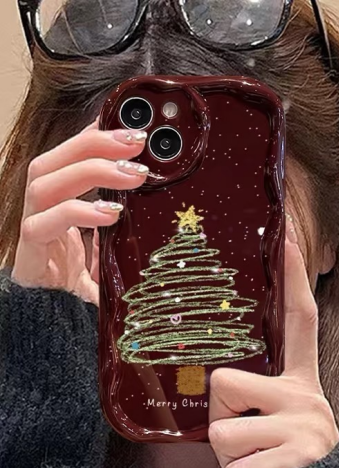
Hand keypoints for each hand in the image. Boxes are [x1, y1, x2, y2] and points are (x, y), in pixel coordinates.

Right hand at [12, 121, 148, 305]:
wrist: (57, 324)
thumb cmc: (89, 280)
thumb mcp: (115, 243)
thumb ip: (127, 219)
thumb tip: (164, 199)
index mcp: (61, 202)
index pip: (70, 158)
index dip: (93, 136)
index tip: (131, 126)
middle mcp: (42, 209)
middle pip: (52, 160)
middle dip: (95, 144)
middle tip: (138, 142)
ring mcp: (32, 228)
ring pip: (44, 182)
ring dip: (91, 171)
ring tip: (134, 175)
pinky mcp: (29, 253)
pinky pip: (43, 224)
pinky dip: (79, 213)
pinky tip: (112, 215)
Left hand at [209, 220, 338, 467]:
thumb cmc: (281, 459)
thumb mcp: (271, 421)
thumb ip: (252, 394)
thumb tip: (217, 382)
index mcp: (300, 382)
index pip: (300, 319)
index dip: (293, 278)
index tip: (287, 237)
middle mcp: (308, 396)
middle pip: (226, 382)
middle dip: (221, 415)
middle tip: (248, 439)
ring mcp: (306, 424)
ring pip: (223, 428)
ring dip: (230, 455)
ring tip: (256, 462)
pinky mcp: (298, 455)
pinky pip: (235, 464)